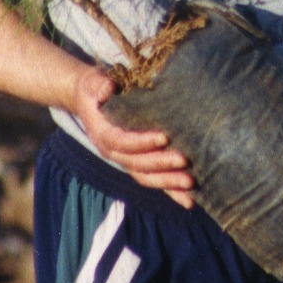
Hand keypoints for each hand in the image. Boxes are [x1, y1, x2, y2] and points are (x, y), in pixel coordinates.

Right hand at [69, 65, 195, 207]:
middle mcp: (115, 152)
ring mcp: (127, 161)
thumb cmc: (96, 87)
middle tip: (185, 161)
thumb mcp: (94, 82)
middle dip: (161, 164)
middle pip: (138, 164)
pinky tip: (190, 200)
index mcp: (104, 134)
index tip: (164, 137)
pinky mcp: (139, 164)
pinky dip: (172, 192)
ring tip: (190, 183)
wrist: (91, 99)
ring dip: (169, 182)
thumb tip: (106, 87)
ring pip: (147, 177)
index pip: (122, 142)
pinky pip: (155, 181)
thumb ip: (99, 84)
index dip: (141, 142)